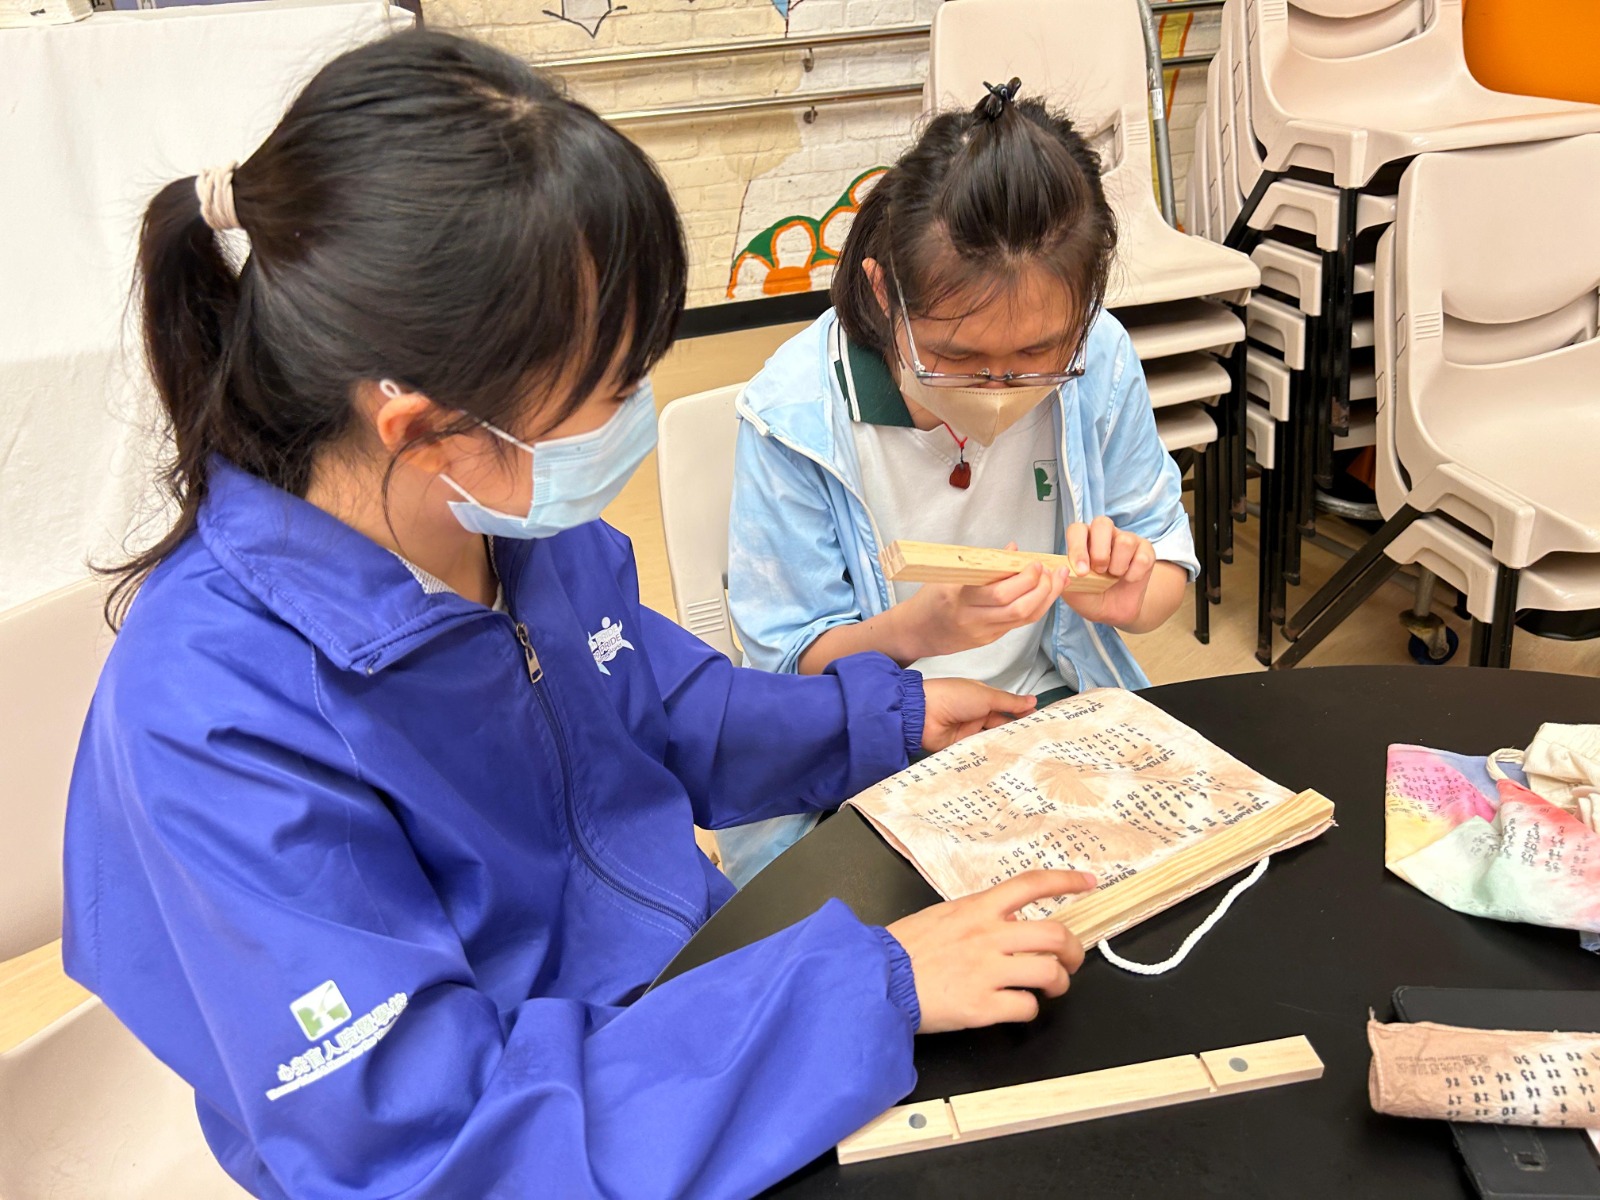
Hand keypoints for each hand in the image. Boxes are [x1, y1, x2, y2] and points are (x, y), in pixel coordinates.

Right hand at [887, 870, 1093, 1032]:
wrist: (877, 980)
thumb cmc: (904, 949)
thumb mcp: (942, 916)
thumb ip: (977, 917)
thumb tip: (1006, 922)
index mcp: (977, 909)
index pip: (1031, 885)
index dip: (1066, 881)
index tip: (1089, 882)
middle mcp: (987, 936)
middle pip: (1055, 935)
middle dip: (1074, 950)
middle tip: (1070, 960)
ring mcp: (987, 972)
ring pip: (1049, 973)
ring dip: (1058, 983)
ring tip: (1050, 988)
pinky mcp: (981, 1006)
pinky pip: (1025, 1007)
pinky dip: (1029, 1009)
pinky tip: (1018, 1007)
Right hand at [902, 542, 1067, 658]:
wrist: (917, 631)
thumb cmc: (931, 598)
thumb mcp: (949, 574)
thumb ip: (983, 563)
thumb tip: (1013, 549)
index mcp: (958, 597)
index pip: (999, 592)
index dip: (1024, 578)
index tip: (1035, 562)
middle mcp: (972, 618)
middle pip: (1017, 608)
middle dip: (1042, 588)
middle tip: (1052, 570)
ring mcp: (982, 632)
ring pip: (1023, 618)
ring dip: (1046, 599)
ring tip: (1058, 580)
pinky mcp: (988, 640)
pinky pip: (1018, 624)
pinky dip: (1036, 607)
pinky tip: (1045, 593)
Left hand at [920, 678, 1035, 751]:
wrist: (923, 713)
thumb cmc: (953, 696)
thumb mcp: (986, 696)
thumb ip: (1009, 702)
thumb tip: (1033, 700)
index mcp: (982, 698)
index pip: (1007, 707)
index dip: (1022, 714)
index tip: (1041, 723)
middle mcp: (977, 715)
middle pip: (1001, 725)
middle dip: (1016, 732)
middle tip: (1039, 743)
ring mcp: (969, 732)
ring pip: (992, 739)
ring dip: (1005, 744)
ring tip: (1028, 754)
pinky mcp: (962, 747)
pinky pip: (980, 752)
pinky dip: (991, 755)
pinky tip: (1007, 762)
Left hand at [1060, 516, 1156, 627]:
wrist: (1112, 611)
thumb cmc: (1090, 595)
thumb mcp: (1073, 590)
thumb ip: (1065, 578)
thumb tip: (1062, 568)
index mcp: (1083, 539)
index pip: (1077, 530)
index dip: (1078, 548)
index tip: (1081, 572)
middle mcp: (1104, 534)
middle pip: (1102, 524)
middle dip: (1100, 552)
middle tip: (1099, 572)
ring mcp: (1126, 540)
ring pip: (1125, 541)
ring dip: (1117, 566)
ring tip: (1113, 576)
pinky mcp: (1145, 551)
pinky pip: (1142, 557)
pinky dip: (1134, 574)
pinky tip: (1128, 579)